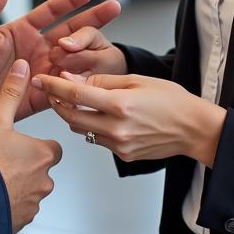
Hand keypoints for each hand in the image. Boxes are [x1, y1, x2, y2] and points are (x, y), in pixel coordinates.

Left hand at [0, 0, 120, 131]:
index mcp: (22, 31)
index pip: (51, 12)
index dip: (69, 2)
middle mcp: (36, 49)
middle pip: (71, 32)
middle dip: (93, 19)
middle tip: (114, 7)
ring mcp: (41, 72)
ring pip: (73, 60)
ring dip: (87, 53)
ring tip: (100, 48)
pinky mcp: (41, 96)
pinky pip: (65, 89)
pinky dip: (79, 84)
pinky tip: (93, 79)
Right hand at [0, 60, 62, 233]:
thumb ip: (11, 92)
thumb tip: (22, 68)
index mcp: (42, 154)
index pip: (54, 148)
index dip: (39, 144)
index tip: (26, 142)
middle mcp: (43, 181)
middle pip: (42, 170)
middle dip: (27, 167)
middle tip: (5, 159)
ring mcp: (32, 203)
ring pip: (30, 192)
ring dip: (17, 186)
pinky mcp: (19, 221)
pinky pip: (18, 211)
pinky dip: (8, 204)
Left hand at [31, 71, 225, 166]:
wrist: (193, 128)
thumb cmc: (170, 100)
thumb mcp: (136, 80)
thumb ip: (102, 80)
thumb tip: (74, 78)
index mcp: (120, 104)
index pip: (75, 93)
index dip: (54, 85)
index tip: (40, 78)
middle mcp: (117, 128)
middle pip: (71, 116)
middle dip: (57, 102)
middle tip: (50, 89)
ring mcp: (119, 144)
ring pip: (82, 130)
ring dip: (72, 114)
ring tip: (71, 99)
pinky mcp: (122, 155)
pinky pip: (96, 139)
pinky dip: (90, 126)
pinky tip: (95, 115)